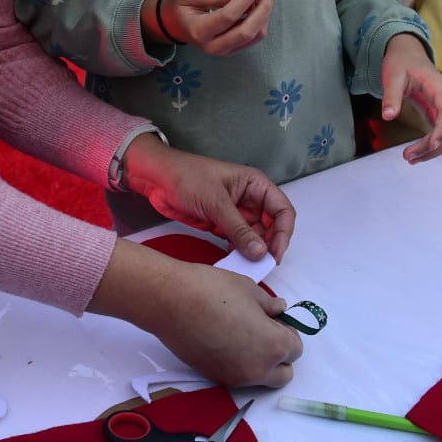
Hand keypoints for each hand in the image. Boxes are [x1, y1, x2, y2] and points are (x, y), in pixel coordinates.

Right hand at [93, 240, 303, 387]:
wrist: (170, 301)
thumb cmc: (213, 289)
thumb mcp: (250, 290)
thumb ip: (270, 305)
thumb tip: (279, 310)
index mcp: (273, 345)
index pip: (295, 348)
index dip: (287, 330)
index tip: (274, 318)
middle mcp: (258, 369)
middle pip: (283, 373)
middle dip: (280, 354)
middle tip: (264, 331)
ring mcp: (235, 377)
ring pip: (261, 377)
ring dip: (261, 361)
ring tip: (242, 334)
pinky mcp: (215, 376)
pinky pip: (238, 375)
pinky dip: (239, 363)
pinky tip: (224, 340)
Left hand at [123, 132, 294, 261]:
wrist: (157, 179)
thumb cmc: (186, 176)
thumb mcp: (216, 202)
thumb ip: (239, 229)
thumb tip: (261, 252)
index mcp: (255, 184)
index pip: (282, 210)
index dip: (284, 232)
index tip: (276, 253)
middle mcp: (250, 199)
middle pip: (272, 226)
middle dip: (270, 244)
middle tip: (262, 264)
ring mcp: (236, 213)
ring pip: (256, 237)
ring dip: (254, 251)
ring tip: (247, 265)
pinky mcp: (222, 224)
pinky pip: (238, 241)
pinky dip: (239, 252)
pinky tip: (234, 260)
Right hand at [150, 0, 273, 55]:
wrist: (175, 24)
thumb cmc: (181, 5)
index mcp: (199, 31)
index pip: (228, 17)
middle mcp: (213, 46)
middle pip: (246, 31)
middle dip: (262, 9)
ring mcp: (224, 51)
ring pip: (254, 36)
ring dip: (264, 14)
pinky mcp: (233, 49)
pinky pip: (254, 37)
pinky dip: (261, 20)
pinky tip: (261, 5)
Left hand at [381, 33, 441, 162]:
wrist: (407, 53)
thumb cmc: (401, 62)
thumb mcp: (392, 75)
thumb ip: (391, 96)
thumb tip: (388, 116)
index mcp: (439, 88)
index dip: (441, 130)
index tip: (430, 144)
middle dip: (431, 146)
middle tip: (408, 156)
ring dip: (432, 150)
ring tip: (410, 159)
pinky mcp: (438, 114)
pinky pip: (440, 134)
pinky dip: (431, 146)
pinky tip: (415, 154)